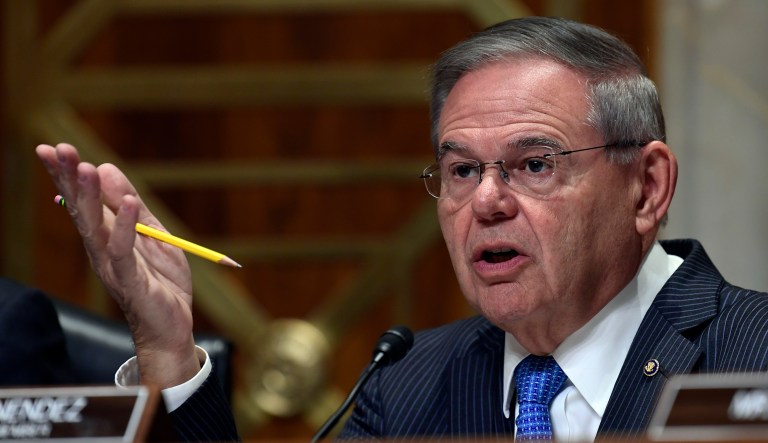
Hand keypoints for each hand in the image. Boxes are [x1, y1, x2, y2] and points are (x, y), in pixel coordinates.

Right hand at [36, 143, 200, 387]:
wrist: (171, 326)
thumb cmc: (161, 281)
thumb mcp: (154, 233)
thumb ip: (134, 205)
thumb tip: (106, 167)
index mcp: (106, 236)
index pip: (83, 201)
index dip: (67, 175)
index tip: (53, 148)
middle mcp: (102, 250)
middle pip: (82, 210)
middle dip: (69, 179)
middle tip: (56, 149)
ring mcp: (113, 266)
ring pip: (96, 228)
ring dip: (90, 198)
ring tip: (85, 168)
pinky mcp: (131, 281)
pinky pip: (125, 252)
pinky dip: (127, 227)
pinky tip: (131, 203)